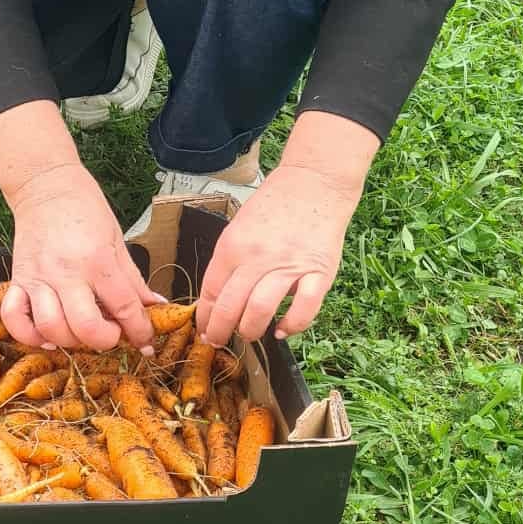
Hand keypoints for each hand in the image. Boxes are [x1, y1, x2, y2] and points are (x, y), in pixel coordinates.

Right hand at [2, 164, 161, 352]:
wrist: (45, 185)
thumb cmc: (85, 209)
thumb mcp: (118, 240)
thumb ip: (134, 280)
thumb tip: (156, 306)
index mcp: (98, 260)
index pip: (125, 308)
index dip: (140, 331)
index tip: (146, 342)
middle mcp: (66, 272)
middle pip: (86, 328)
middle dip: (106, 340)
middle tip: (112, 333)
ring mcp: (38, 278)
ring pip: (51, 328)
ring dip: (71, 340)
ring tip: (82, 331)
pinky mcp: (18, 279)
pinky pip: (14, 318)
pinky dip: (29, 335)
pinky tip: (47, 333)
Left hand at [195, 163, 358, 345]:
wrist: (314, 184)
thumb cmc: (275, 205)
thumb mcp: (238, 227)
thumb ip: (229, 260)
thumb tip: (216, 297)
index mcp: (233, 246)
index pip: (210, 291)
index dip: (205, 316)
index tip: (204, 328)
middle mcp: (258, 258)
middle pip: (230, 307)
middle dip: (220, 331)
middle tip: (219, 339)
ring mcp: (289, 266)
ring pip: (260, 311)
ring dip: (250, 330)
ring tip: (248, 334)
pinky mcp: (318, 273)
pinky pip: (303, 310)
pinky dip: (291, 326)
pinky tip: (282, 329)